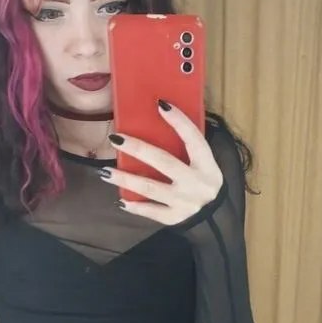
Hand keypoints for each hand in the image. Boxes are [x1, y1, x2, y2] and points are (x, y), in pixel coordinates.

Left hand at [99, 100, 222, 223]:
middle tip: (116, 138)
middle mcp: (195, 182)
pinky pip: (151, 212)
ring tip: (105, 172)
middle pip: (163, 162)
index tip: (160, 105)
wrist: (217, 216)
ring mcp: (184, 202)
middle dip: (138, 149)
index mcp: (206, 165)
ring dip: (126, 179)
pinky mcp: (175, 217)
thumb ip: (189, 146)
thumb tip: (162, 115)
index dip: (179, 122)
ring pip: (150, 188)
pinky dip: (136, 207)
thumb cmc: (205, 180)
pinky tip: (121, 201)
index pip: (193, 139)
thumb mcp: (205, 163)